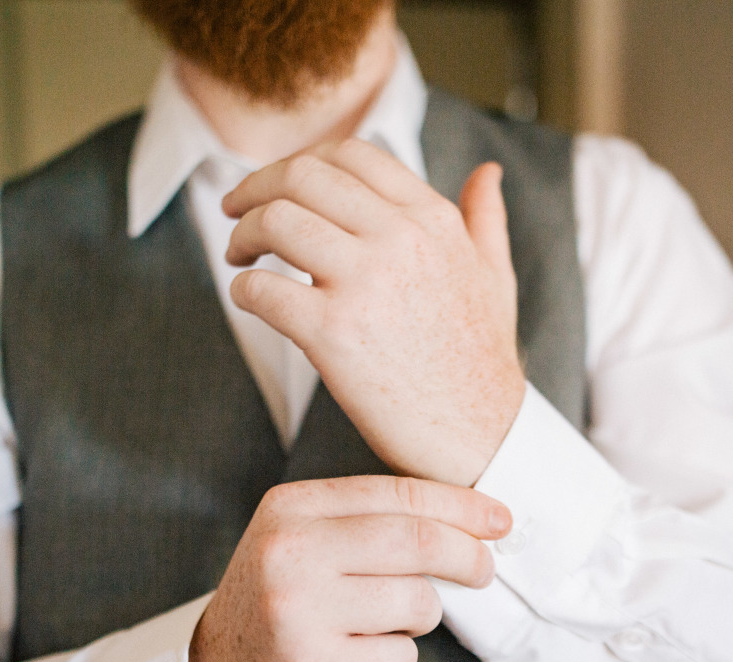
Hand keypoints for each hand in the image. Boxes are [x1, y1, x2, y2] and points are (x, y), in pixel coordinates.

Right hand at [188, 475, 510, 661]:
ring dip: (420, 619)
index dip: (460, 506)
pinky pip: (399, 658)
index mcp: (289, 510)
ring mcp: (297, 612)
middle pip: (416, 542)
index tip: (499, 520)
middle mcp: (288, 553)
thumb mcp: (299, 544)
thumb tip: (473, 520)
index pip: (396, 494)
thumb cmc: (277, 610)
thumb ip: (367, 523)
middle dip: (467, 556)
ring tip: (384, 626)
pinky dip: (395, 661)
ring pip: (416, 602)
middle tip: (483, 571)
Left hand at [223, 141, 525, 487]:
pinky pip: (262, 289)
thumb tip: (488, 171)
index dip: (301, 162)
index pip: (350, 155)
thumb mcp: (495, 276)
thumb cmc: (482, 362)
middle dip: (256, 188)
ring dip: (243, 235)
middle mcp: (399, 239)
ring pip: (275, 222)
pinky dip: (242, 289)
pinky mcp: (333, 334)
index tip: (280, 186)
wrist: (482, 435)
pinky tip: (249, 299)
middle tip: (238, 212)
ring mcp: (364, 284)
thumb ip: (486, 218)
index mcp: (432, 219)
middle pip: (302, 176)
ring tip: (240, 257)